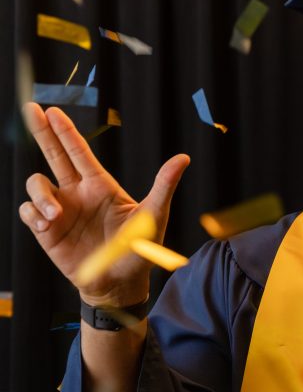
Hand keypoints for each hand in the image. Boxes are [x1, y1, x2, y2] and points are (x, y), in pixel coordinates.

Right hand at [18, 103, 189, 305]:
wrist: (121, 282)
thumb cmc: (140, 249)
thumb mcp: (154, 214)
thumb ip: (164, 185)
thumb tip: (183, 157)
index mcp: (101, 185)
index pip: (79, 152)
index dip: (66, 132)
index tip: (53, 111)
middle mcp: (77, 193)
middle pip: (54, 155)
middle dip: (43, 132)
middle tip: (32, 109)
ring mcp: (61, 210)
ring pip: (37, 184)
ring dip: (41, 194)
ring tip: (54, 212)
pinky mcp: (47, 231)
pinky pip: (28, 212)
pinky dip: (34, 213)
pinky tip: (49, 224)